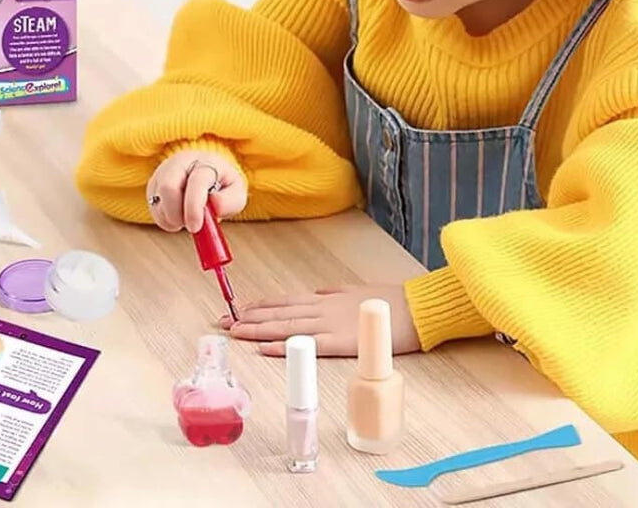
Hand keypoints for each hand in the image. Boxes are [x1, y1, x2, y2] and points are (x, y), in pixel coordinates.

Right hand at [145, 149, 247, 232]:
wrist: (205, 170)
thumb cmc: (221, 182)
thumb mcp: (236, 191)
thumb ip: (230, 201)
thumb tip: (214, 206)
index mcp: (204, 162)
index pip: (196, 182)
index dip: (194, 207)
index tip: (195, 227)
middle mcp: (180, 163)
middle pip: (168, 187)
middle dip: (176, 214)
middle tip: (189, 226)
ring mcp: (163, 172)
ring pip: (157, 200)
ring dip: (171, 218)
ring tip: (187, 218)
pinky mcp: (153, 185)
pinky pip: (153, 208)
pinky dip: (165, 219)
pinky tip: (178, 215)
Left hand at [219, 282, 421, 356]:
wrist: (413, 308)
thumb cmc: (389, 301)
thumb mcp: (355, 290)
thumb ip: (334, 293)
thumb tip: (319, 292)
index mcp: (325, 298)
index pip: (285, 301)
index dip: (260, 305)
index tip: (239, 308)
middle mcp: (321, 308)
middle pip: (278, 312)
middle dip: (249, 317)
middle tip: (223, 321)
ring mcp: (329, 324)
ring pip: (286, 326)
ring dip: (258, 329)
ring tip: (235, 331)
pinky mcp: (340, 341)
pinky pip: (306, 345)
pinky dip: (283, 346)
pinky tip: (265, 348)